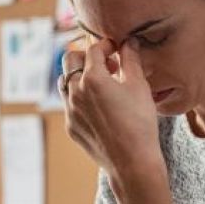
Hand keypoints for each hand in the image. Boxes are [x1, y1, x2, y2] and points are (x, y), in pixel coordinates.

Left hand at [60, 38, 162, 180]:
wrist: (132, 162)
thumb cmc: (139, 122)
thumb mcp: (139, 86)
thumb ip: (131, 59)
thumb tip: (129, 41)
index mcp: (92, 78)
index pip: (94, 49)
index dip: (106, 45)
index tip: (117, 49)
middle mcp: (75, 92)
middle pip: (69, 59)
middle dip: (86, 56)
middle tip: (107, 64)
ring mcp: (70, 110)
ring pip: (65, 82)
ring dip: (79, 76)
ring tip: (101, 84)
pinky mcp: (71, 126)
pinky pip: (69, 104)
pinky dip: (80, 97)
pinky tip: (100, 106)